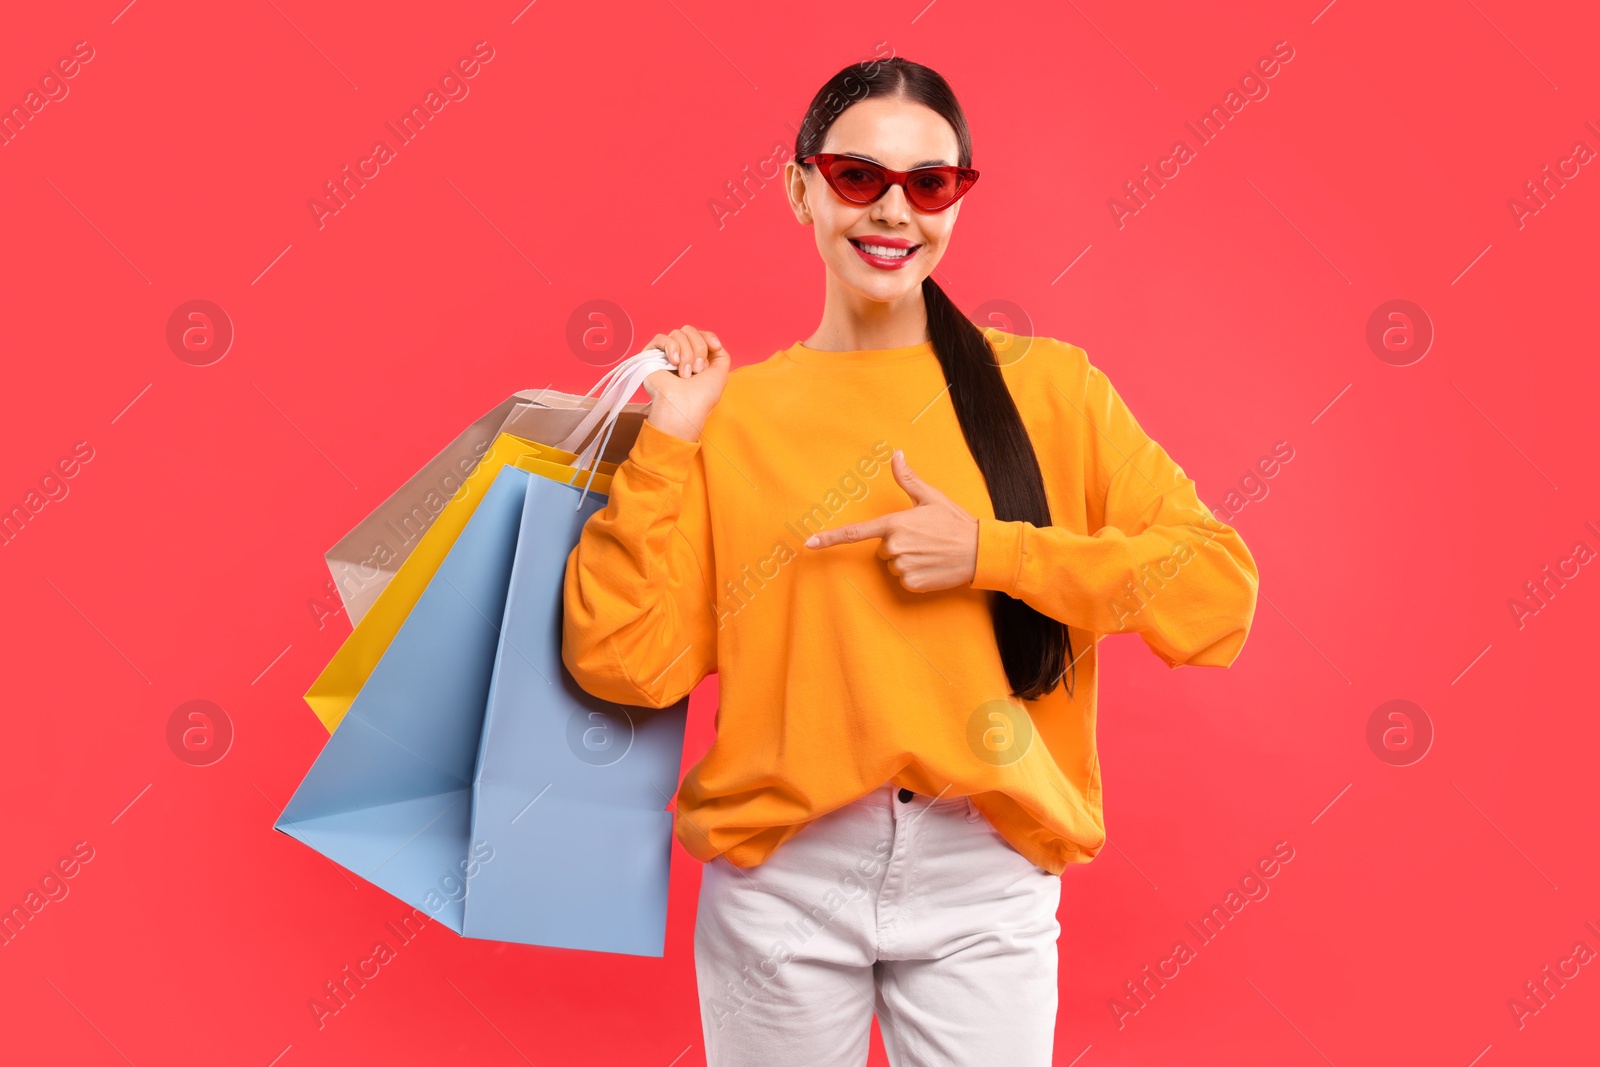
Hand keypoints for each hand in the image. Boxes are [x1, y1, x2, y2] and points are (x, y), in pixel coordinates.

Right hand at [641, 325, 730, 442]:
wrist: (684, 407)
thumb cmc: (702, 396)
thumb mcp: (720, 372)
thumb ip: (720, 354)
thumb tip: (713, 342)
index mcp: (693, 358)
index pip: (699, 334)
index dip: (708, 337)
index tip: (716, 347)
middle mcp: (679, 355)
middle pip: (689, 331)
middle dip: (698, 348)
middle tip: (697, 370)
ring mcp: (664, 355)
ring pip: (677, 334)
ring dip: (686, 353)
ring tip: (685, 373)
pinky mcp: (650, 356)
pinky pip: (661, 338)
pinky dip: (671, 347)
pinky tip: (673, 362)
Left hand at [803, 450, 979, 591]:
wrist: (980, 551)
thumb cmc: (955, 522)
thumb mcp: (931, 497)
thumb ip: (908, 479)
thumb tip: (896, 454)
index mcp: (895, 523)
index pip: (856, 532)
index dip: (830, 538)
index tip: (809, 543)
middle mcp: (895, 546)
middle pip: (882, 549)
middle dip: (898, 544)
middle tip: (923, 539)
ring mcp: (903, 566)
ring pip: (893, 564)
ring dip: (908, 559)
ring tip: (930, 552)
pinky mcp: (912, 583)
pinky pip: (904, 579)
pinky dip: (916, 574)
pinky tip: (932, 565)